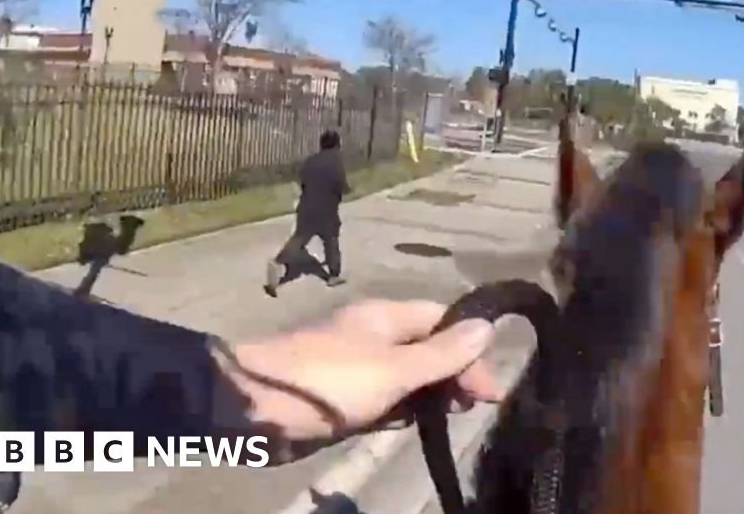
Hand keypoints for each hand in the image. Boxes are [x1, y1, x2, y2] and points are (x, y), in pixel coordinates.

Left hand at [221, 300, 499, 457]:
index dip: (470, 347)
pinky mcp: (344, 398)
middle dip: (454, 372)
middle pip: (428, 347)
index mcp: (386, 317)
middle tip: (474, 406)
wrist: (256, 408)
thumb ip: (441, 353)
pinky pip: (386, 399)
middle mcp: (375, 336)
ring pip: (408, 376)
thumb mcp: (394, 368)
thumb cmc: (329, 381)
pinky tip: (415, 426)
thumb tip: (487, 327)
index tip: (488, 388)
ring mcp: (358, 368)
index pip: (443, 320)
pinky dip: (404, 410)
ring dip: (431, 394)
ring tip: (453, 417)